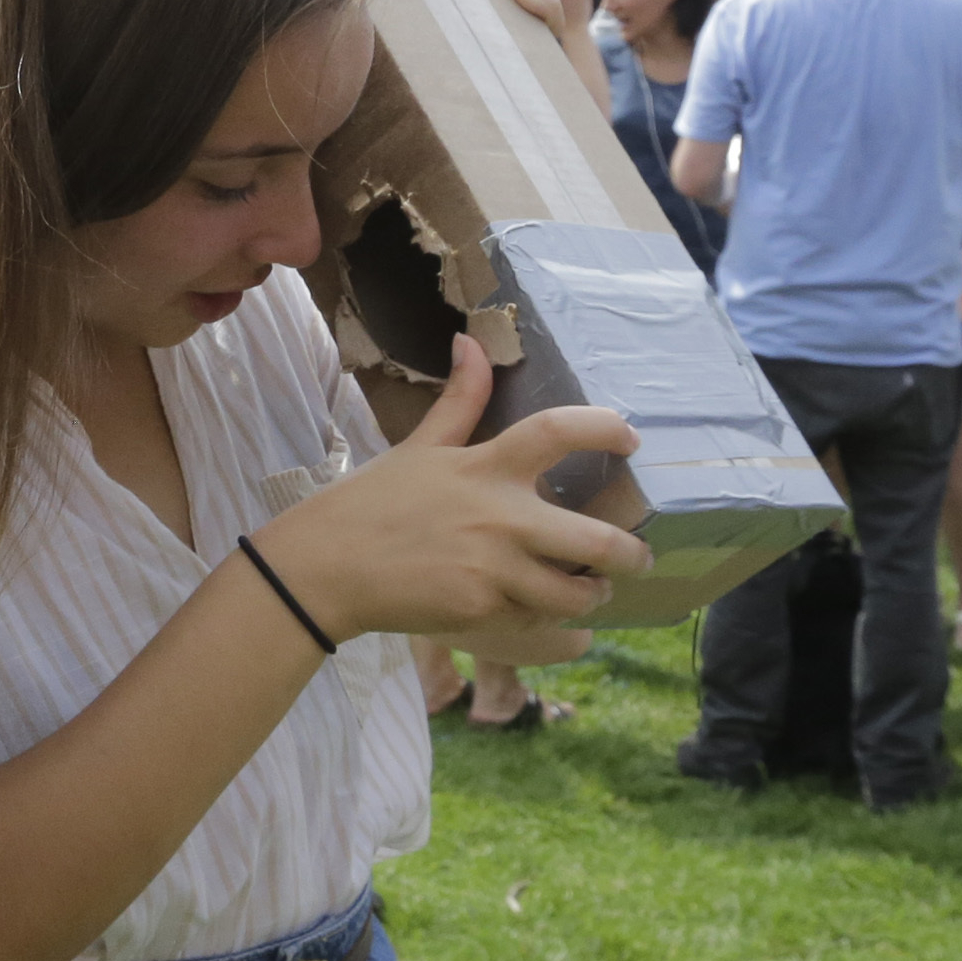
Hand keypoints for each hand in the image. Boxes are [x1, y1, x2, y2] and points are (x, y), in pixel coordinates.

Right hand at [253, 338, 645, 667]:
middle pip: (598, 540)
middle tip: (637, 556)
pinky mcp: (480, 611)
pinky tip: (539, 609)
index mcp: (485, 467)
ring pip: (575, 593)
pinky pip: (534, 619)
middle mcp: (499, 517)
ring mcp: (492, 569)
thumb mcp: (417, 447)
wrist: (323, 569)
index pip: (559, 431)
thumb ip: (459, 400)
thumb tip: (470, 341)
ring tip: (594, 590)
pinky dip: (544, 617)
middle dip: (630, 554)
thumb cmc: (370, 504)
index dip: (604, 428)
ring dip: (594, 594)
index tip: (629, 438)